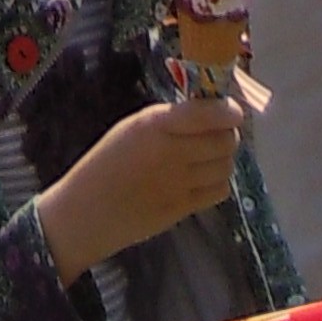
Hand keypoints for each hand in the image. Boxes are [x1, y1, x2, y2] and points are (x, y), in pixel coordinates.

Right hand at [36, 93, 242, 283]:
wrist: (88, 211)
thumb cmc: (107, 161)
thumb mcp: (132, 127)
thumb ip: (169, 119)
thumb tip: (207, 112)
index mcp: (155, 126)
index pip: (207, 114)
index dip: (228, 111)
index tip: (233, 110)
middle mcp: (172, 153)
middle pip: (224, 140)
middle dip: (228, 133)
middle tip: (219, 132)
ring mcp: (181, 184)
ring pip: (225, 166)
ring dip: (224, 158)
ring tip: (210, 155)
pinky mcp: (184, 209)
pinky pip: (219, 191)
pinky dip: (219, 181)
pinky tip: (205, 177)